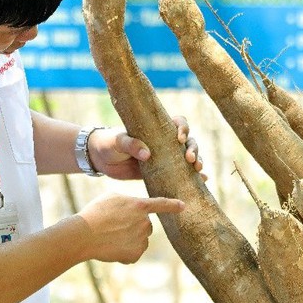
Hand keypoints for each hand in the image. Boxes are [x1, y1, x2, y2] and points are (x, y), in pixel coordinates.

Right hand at [78, 192, 183, 263]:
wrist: (85, 234)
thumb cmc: (95, 213)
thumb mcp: (112, 198)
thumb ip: (128, 202)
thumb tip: (134, 209)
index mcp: (140, 206)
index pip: (161, 204)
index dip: (173, 205)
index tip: (183, 206)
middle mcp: (144, 223)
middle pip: (146, 225)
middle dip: (135, 226)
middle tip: (115, 227)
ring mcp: (141, 239)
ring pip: (140, 240)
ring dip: (129, 239)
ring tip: (110, 237)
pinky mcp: (135, 254)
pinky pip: (134, 253)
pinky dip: (125, 252)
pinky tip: (112, 248)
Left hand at [88, 116, 204, 179]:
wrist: (99, 159)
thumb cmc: (108, 143)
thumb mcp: (118, 141)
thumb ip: (131, 144)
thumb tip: (147, 154)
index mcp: (156, 129)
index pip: (177, 123)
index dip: (183, 128)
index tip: (179, 138)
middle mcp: (164, 141)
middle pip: (188, 141)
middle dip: (193, 148)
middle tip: (190, 160)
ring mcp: (164, 157)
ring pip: (187, 156)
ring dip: (197, 161)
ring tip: (199, 170)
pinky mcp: (160, 172)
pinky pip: (179, 173)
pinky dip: (193, 176)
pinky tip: (203, 180)